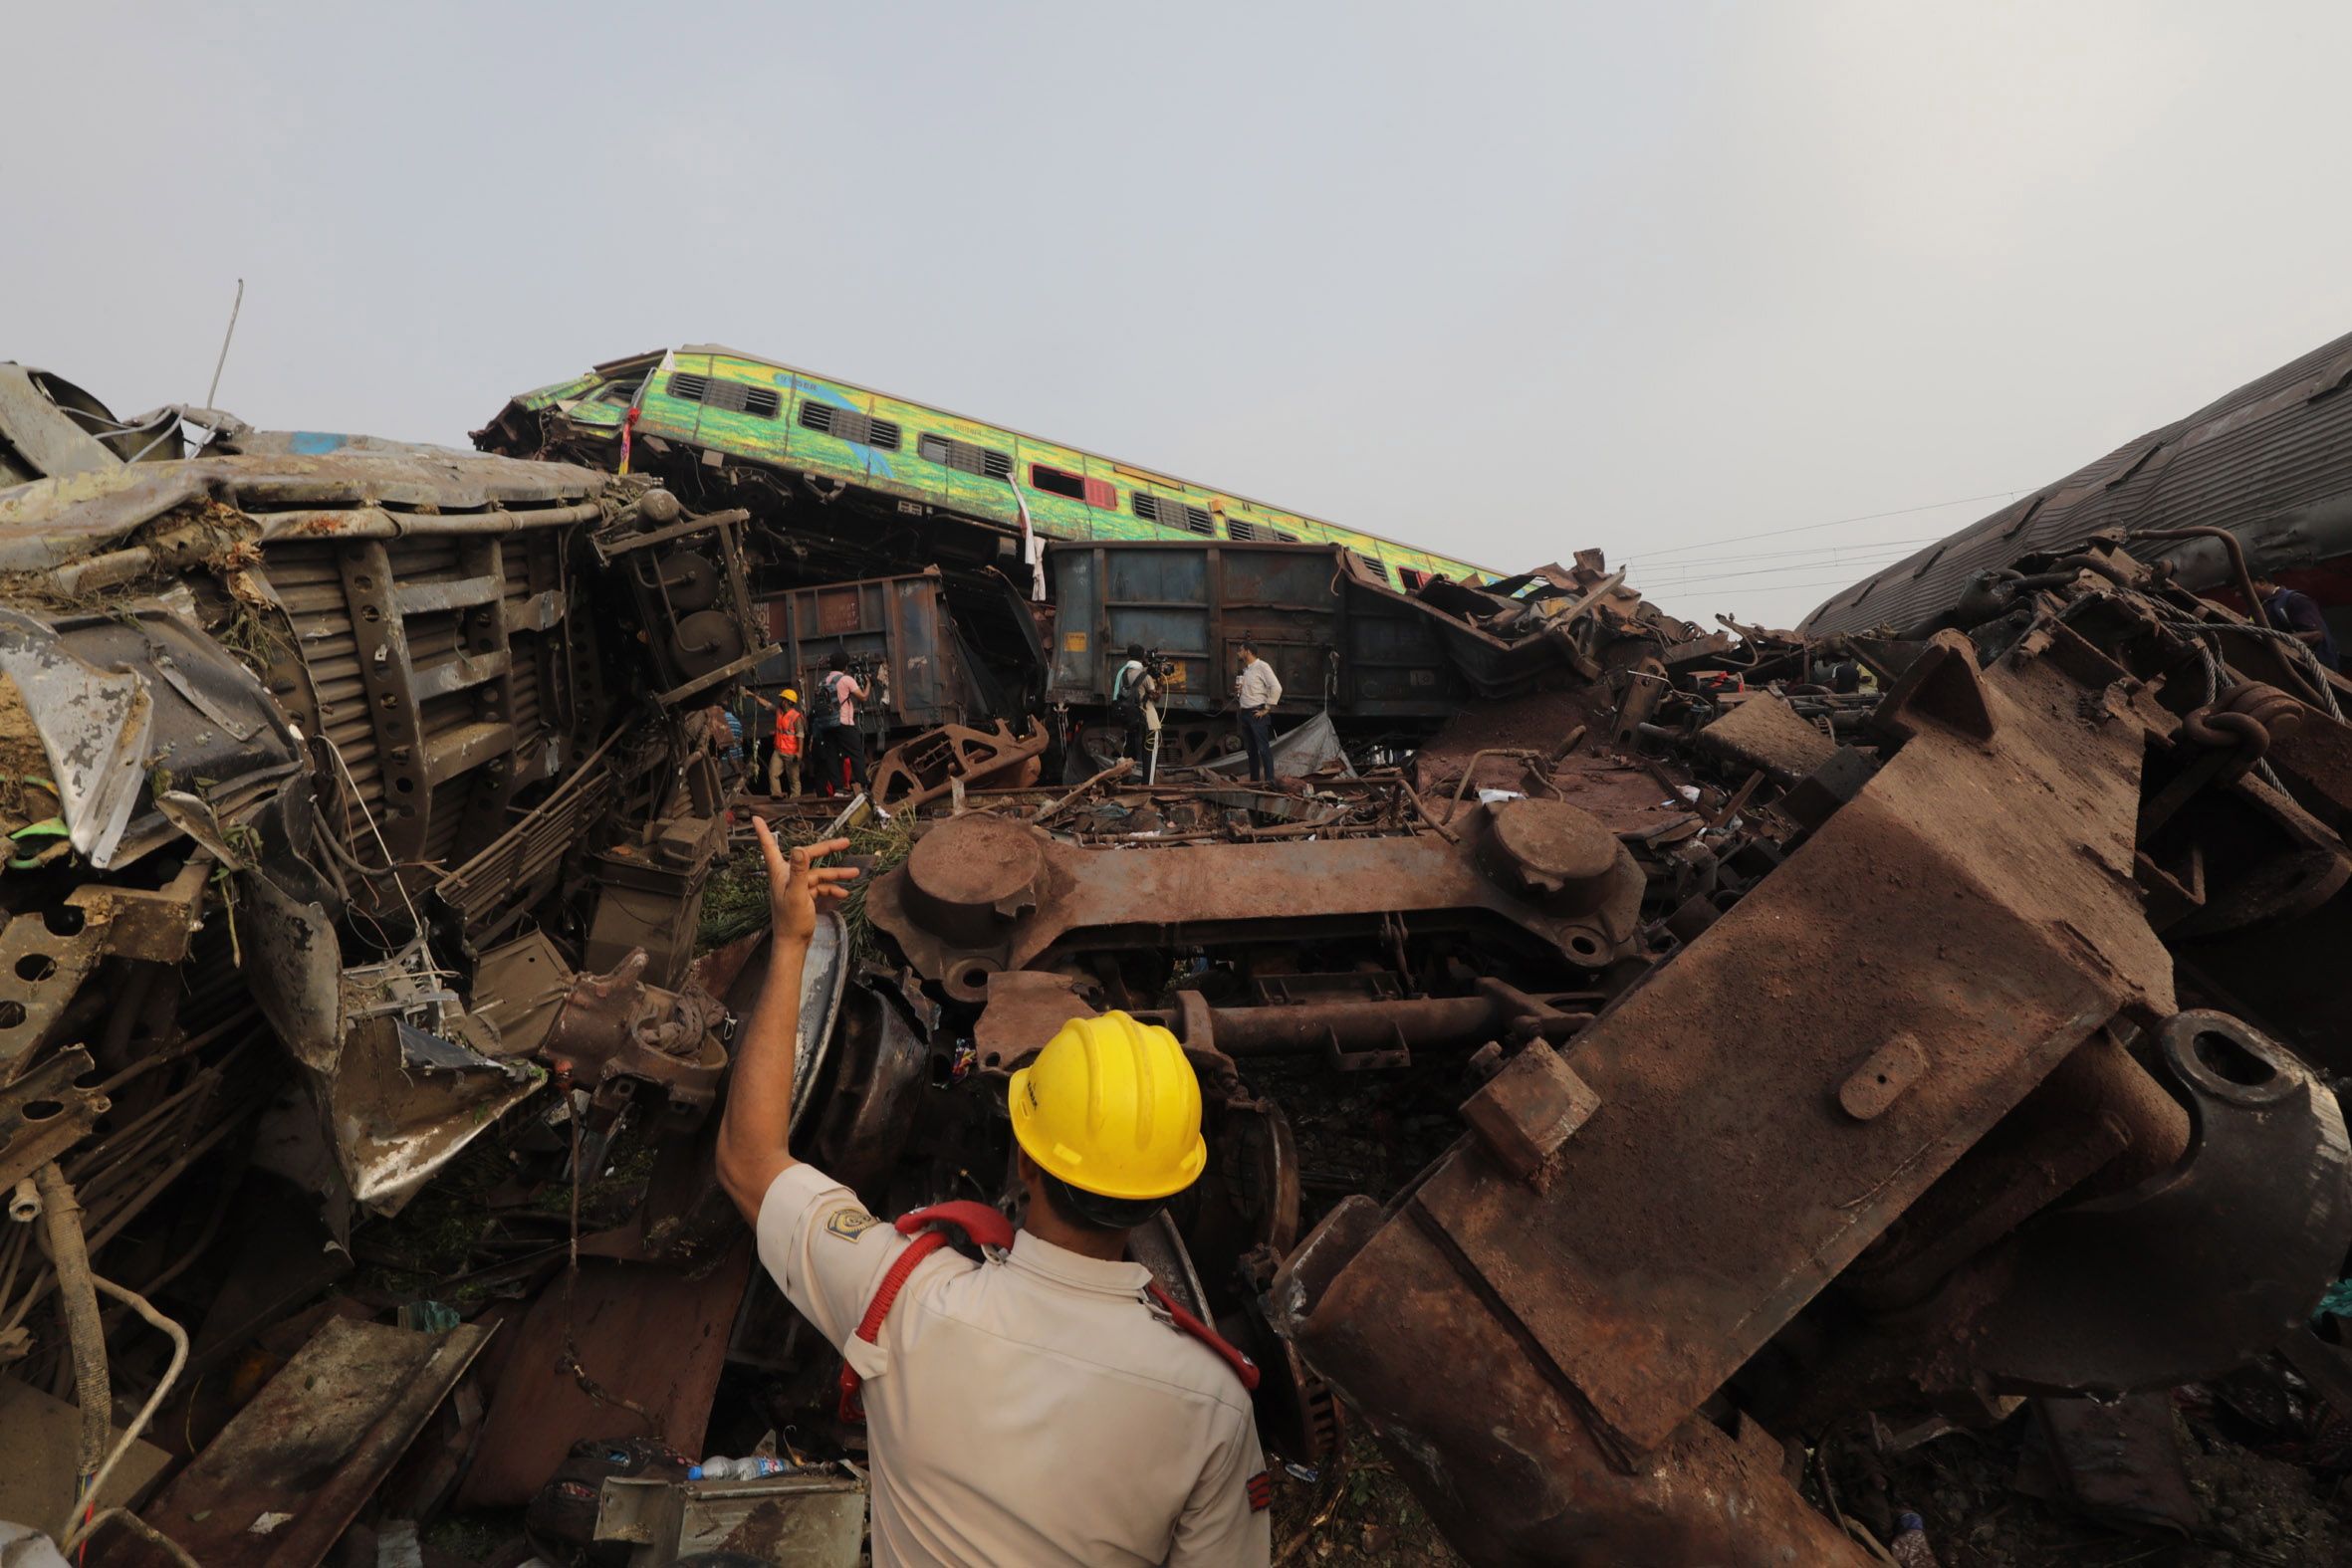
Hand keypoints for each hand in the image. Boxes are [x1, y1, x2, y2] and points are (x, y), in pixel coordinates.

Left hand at [751, 822, 857, 944]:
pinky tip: (844, 894)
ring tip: (855, 874)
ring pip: (819, 874)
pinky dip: (832, 889)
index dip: (763, 832)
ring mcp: (797, 886)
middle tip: (845, 842)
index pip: (769, 847)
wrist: (794, 943)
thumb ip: (799, 871)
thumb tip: (800, 848)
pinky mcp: (805, 896)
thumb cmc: (791, 920)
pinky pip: (821, 887)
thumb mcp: (797, 894)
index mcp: (780, 872)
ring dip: (837, 874)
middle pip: (808, 856)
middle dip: (827, 849)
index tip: (756, 817)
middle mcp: (787, 876)